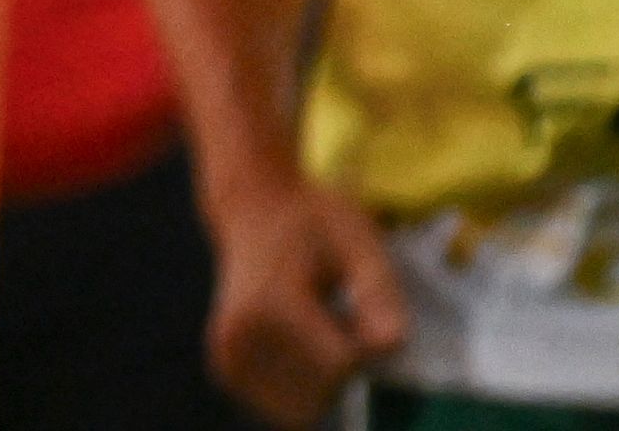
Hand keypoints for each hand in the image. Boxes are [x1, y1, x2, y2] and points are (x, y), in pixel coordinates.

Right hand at [199, 170, 409, 428]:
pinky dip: (301, 386)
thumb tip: (392, 345)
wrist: (254, 207)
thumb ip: (379, 292)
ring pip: (303, 410)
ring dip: (323, 381)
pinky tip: (296, 342)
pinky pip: (283, 407)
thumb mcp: (359, 242)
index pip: (341, 365)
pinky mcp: (226, 368)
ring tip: (314, 328)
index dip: (365, 343)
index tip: (355, 304)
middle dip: (343, 366)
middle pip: (323, 394)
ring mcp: (227, 356)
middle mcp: (238, 336)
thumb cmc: (315, 222)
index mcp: (269, 303)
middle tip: (335, 315)